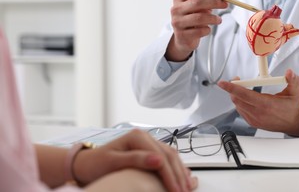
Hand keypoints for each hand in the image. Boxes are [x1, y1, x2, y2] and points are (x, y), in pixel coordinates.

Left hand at [74, 129, 197, 191]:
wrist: (87, 163)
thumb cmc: (97, 163)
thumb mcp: (113, 162)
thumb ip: (136, 160)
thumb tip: (158, 160)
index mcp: (137, 136)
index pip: (160, 157)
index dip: (170, 175)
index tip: (175, 191)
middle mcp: (145, 136)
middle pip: (169, 155)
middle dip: (178, 175)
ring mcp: (148, 143)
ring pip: (171, 156)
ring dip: (181, 172)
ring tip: (188, 188)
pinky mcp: (149, 150)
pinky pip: (167, 158)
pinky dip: (176, 169)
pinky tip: (184, 178)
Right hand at [166, 0, 227, 60]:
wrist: (182, 38)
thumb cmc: (192, 19)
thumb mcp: (197, 7)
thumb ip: (206, 0)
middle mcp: (176, 9)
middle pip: (197, 2)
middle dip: (214, 2)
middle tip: (225, 4)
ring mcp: (177, 22)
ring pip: (199, 17)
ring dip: (213, 18)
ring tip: (219, 20)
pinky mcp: (182, 35)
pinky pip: (200, 31)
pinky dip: (207, 29)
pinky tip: (208, 29)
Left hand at [218, 69, 298, 136]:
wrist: (294, 124)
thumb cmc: (292, 107)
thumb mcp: (295, 92)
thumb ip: (293, 80)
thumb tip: (289, 72)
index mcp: (267, 105)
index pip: (244, 94)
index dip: (232, 88)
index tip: (223, 83)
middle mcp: (258, 113)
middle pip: (237, 99)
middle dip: (233, 89)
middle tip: (237, 80)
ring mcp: (254, 120)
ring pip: (237, 105)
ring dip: (236, 95)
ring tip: (243, 88)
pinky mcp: (253, 123)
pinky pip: (241, 111)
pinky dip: (240, 103)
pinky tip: (246, 98)